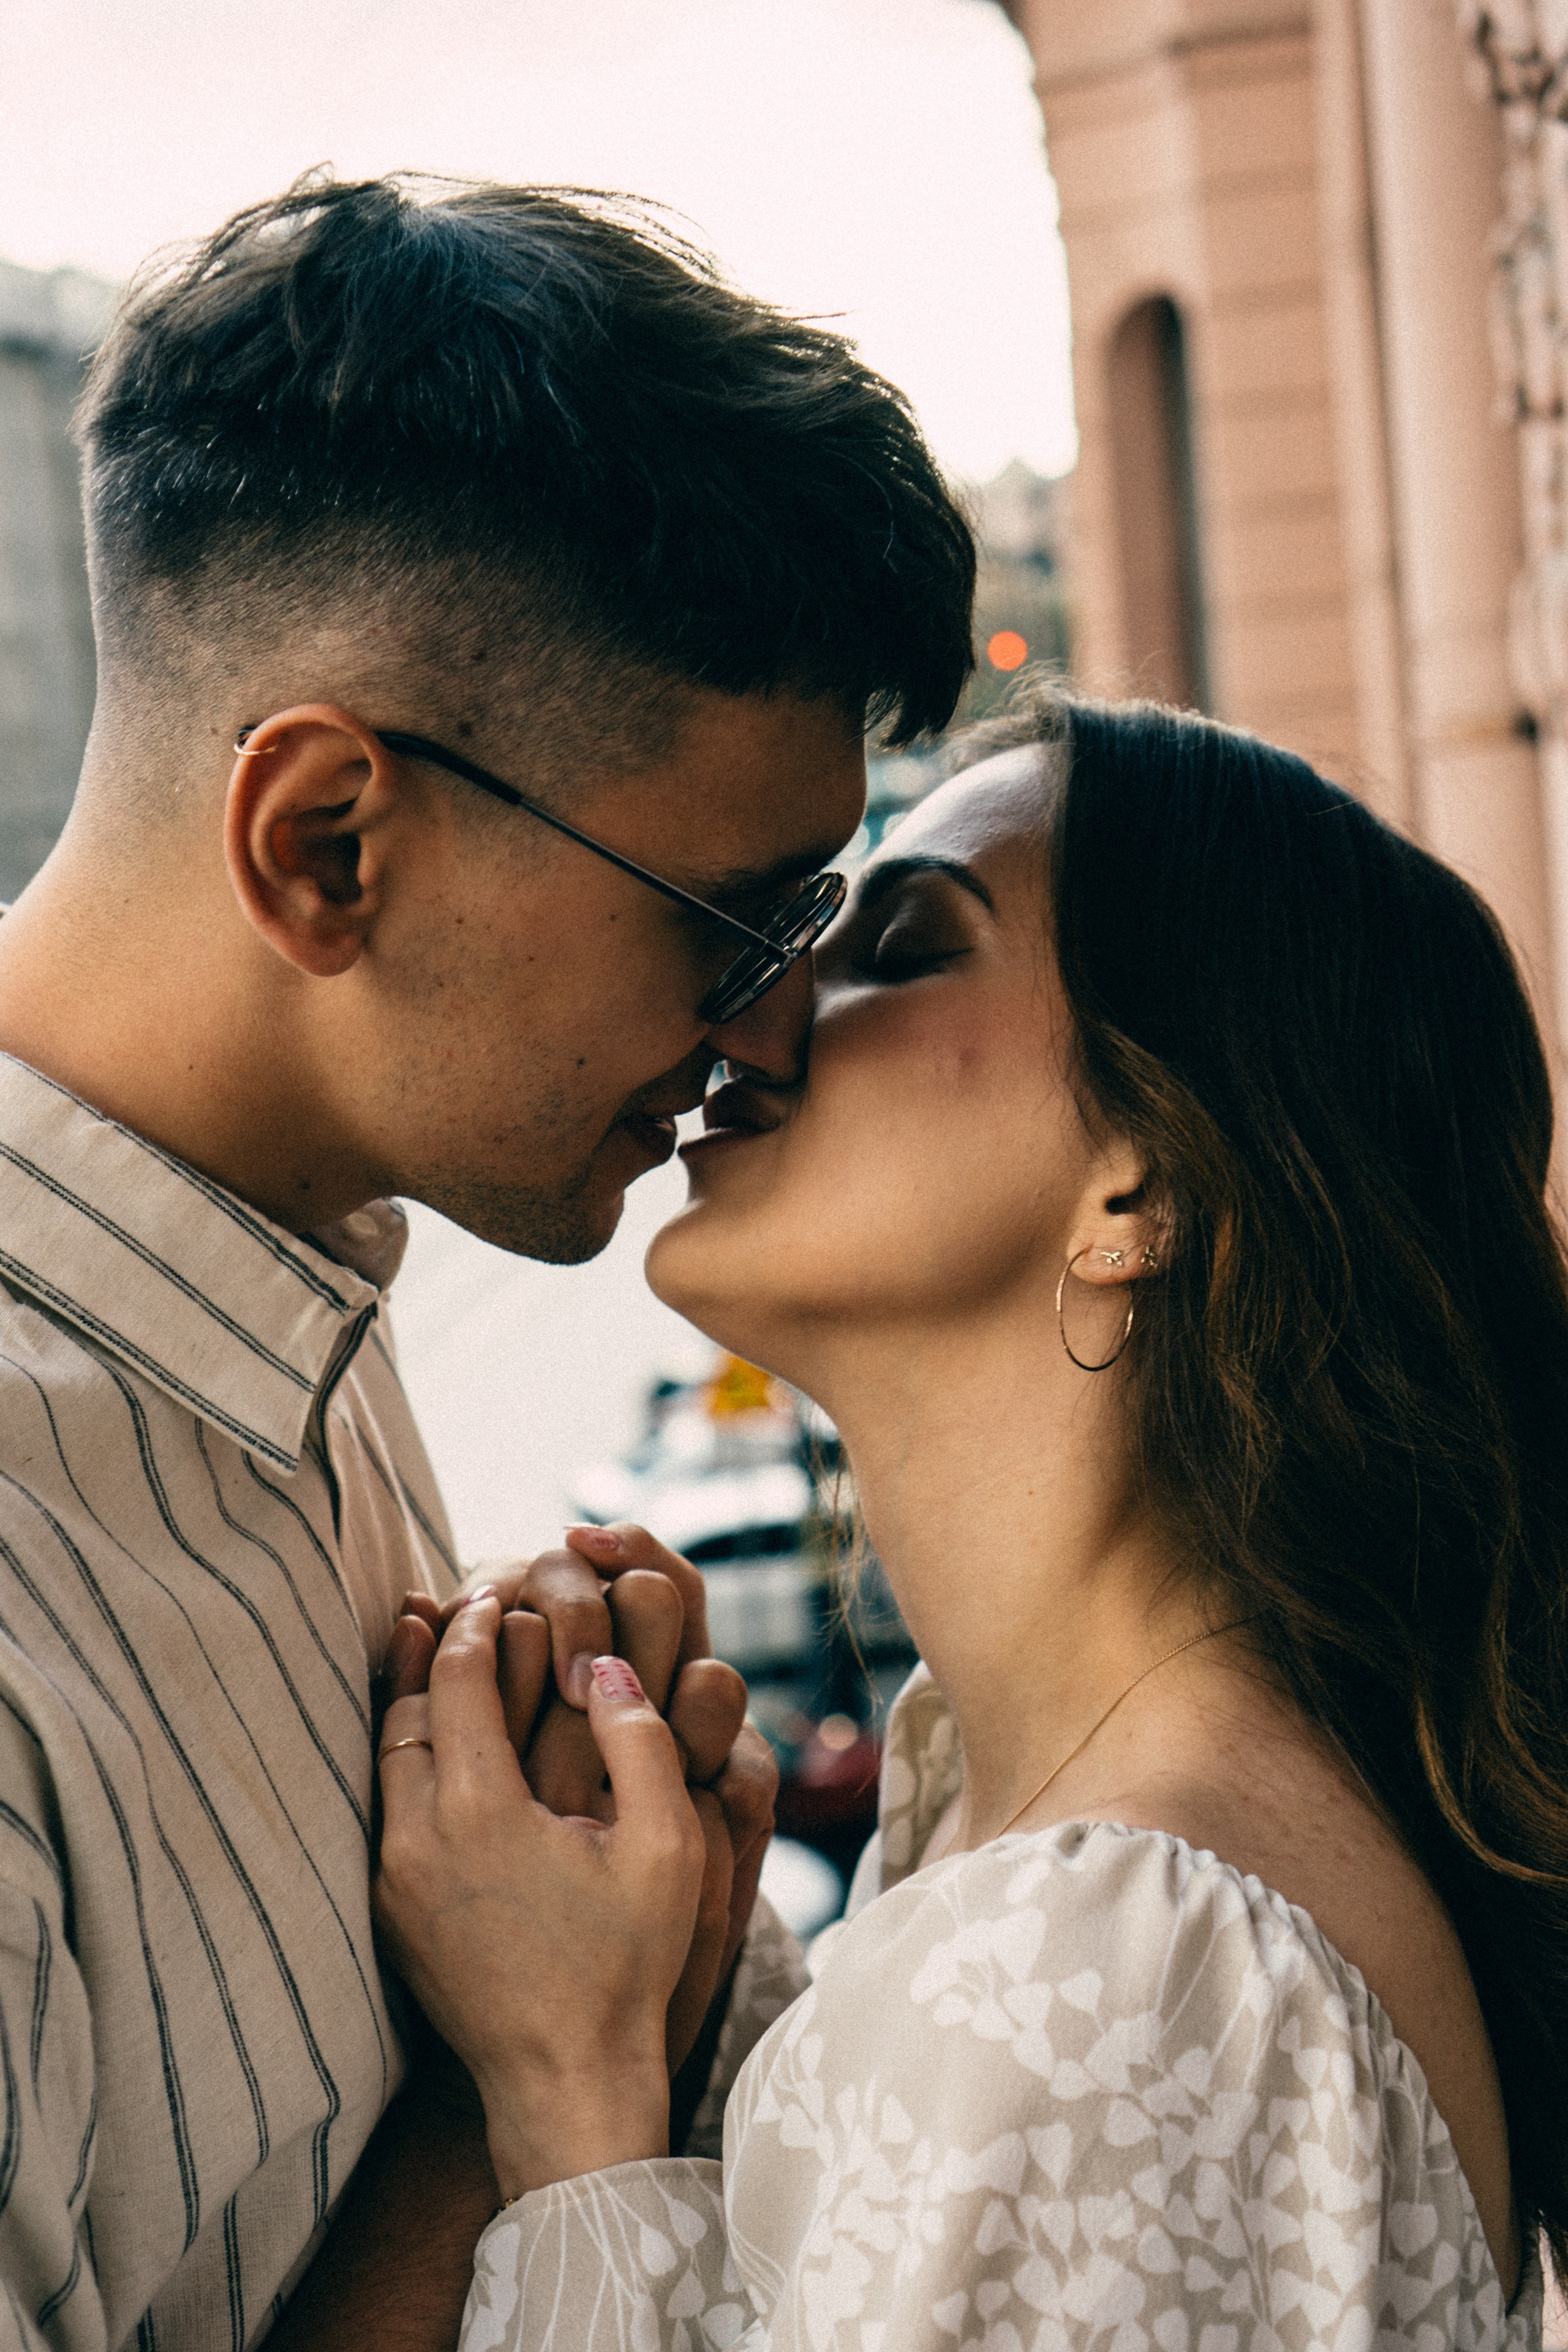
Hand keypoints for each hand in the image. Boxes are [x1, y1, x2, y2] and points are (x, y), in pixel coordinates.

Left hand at [375, 1597, 706, 2199]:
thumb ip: (640, 1739)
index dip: (477, 1621)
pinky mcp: (387, 1915)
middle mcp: (417, 1837)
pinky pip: (382, 1811)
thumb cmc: (627, 1961)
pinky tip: (442, 1751)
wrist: (565, 2079)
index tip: (501, 1590)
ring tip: (448, 1664)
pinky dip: (406, 1763)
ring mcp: (391, 1880)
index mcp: (480, 1808)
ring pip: (383, 1758)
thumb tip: (605, 1665)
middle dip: (433, 1649)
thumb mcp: (665, 1843)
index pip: (455, 1674)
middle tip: (465, 1609)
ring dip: (414, 1705)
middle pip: (402, 1706)